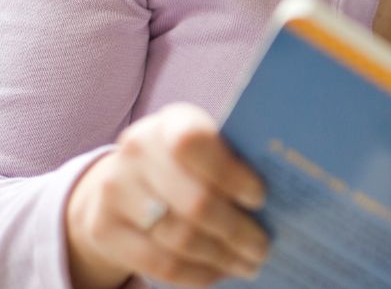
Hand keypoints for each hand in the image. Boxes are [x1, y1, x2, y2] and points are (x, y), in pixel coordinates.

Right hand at [65, 102, 268, 287]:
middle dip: (236, 230)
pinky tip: (218, 273)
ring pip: (178, 237)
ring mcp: (114, 189)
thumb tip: (283, 189)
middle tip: (264, 247)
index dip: (230, 174)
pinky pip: (158, 262)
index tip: (261, 199)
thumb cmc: (185, 161)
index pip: (196, 144)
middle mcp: (137, 150)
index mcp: (171, 121)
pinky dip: (195, 274)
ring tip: (249, 264)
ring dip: (220, 257)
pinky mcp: (103, 229)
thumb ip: (233, 159)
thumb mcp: (205, 145)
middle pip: (194, 201)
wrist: (119, 180)